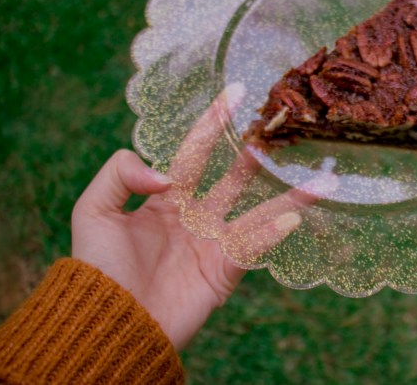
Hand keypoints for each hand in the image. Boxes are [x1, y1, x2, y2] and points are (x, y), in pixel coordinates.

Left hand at [71, 85, 322, 349]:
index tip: (236, 93)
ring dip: (291, 195)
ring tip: (323, 178)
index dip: (213, 122)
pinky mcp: (225, 269)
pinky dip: (274, 232)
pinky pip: (254, 245)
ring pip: (259, 210)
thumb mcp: (93, 210)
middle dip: (259, 154)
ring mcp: (213, 242)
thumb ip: (121, 174)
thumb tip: (167, 173)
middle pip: (236, 177)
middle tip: (283, 130)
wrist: (111, 323)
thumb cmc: (98, 267)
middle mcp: (195, 215)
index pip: (195, 151)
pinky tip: (293, 216)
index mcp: (165, 197)